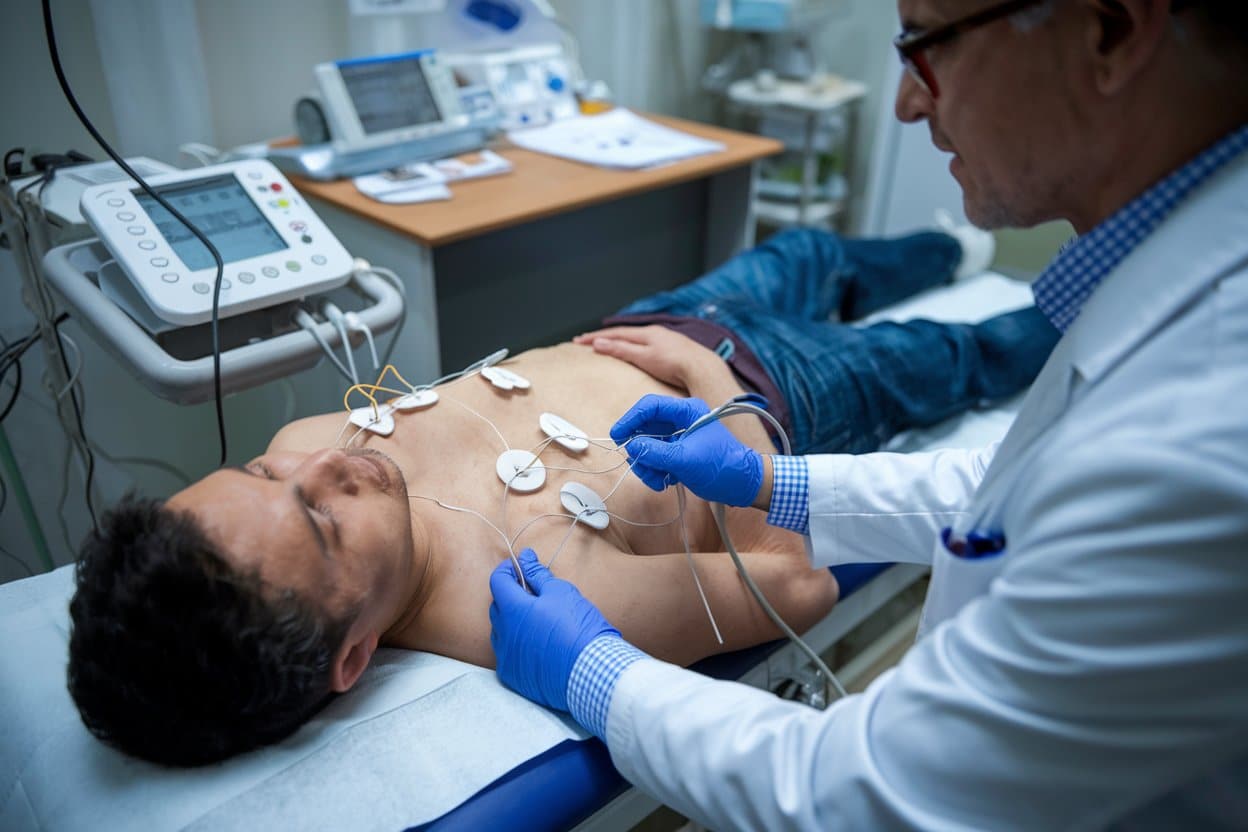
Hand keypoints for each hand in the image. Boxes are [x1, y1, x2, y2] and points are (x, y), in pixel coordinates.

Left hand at [488, 548, 619, 712]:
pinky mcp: (512, 676)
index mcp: (513, 610)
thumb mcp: (561, 593)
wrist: (592, 671)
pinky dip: (517, 646)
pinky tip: (538, 645)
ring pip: (500, 632)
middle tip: (534, 594)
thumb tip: (526, 557)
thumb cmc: (579, 628)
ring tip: (538, 622)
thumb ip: (538, 574)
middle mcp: (503, 634)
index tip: (520, 567)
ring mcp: (506, 657)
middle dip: (511, 595)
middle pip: (497, 606)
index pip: (498, 581)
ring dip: (513, 622)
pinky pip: (507, 655)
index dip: (508, 570)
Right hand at [573, 325, 721, 389]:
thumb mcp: (643, 356)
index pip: (614, 333)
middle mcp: (655, 333)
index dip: (595, 338)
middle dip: (604, 338)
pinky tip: (634, 352)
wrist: (702, 368)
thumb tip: (598, 343)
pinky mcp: (672, 350)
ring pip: (636, 339)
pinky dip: (633, 347)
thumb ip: (621, 349)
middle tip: (586, 342)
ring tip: (606, 345)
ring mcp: (665, 340)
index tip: (579, 341)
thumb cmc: (675, 363)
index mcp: (646, 333)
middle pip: (624, 334)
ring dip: (618, 341)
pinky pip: (646, 345)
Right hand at [611, 394, 763, 506]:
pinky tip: (664, 482)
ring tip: (656, 479)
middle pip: (646, 427)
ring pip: (649, 445)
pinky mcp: (679, 454)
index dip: (630, 419)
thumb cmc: (721, 467)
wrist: (744, 486)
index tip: (617, 436)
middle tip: (638, 464)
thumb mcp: (684, 459)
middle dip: (640, 449)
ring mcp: (680, 438)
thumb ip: (655, 452)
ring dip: (647, 464)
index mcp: (687, 411)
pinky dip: (655, 471)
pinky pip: (657, 458)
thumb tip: (631, 447)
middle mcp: (681, 421)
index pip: (650, 406)